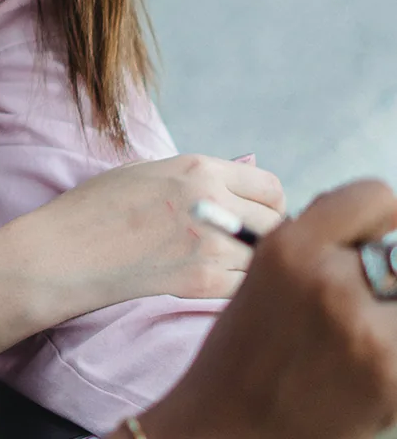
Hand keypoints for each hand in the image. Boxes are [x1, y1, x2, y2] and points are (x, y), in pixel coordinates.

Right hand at [21, 153, 283, 321]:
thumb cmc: (100, 206)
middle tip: (246, 244)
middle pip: (277, 224)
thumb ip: (202, 174)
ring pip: (265, 258)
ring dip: (254, 263)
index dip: (268, 203)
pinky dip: (239, 287)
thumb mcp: (150, 172)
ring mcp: (210, 245)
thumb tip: (250, 166)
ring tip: (227, 263)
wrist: (65, 250)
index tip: (255, 215)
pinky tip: (213, 281)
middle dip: (267, 234)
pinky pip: (246, 286)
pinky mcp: (202, 283)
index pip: (270, 186)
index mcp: (198, 168)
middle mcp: (211, 202)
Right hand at [135, 180, 396, 438]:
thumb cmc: (248, 344)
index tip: (378, 235)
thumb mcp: (269, 268)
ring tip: (358, 333)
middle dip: (388, 266)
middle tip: (369, 291)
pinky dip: (392, 346)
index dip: (381, 216)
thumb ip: (321, 241)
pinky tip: (361, 365)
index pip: (376, 197)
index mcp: (291, 246)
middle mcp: (330, 282)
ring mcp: (366, 333)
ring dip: (391, 308)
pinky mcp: (392, 377)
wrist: (230, 424)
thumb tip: (381, 227)